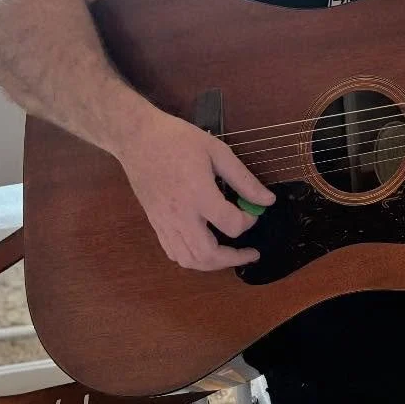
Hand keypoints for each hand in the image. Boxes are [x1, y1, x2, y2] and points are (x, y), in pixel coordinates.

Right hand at [116, 111, 276, 270]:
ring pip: (188, 260)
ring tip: (230, 255)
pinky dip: (192, 258)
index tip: (253, 210)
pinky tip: (204, 248)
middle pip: (208, 255)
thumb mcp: (217, 152)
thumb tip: (267, 200)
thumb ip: (243, 179)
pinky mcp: (155, 223)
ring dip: (213, 263)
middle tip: (250, 253)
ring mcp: (164, 222)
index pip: (231, 224)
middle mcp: (180, 215)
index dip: (249, 221)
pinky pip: (173, 252)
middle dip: (234, 258)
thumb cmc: (178, 139)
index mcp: (198, 195)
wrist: (137, 139)